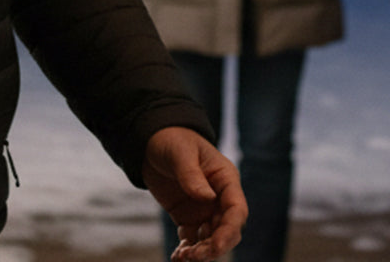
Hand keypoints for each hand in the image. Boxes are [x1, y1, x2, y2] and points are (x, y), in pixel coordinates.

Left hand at [141, 127, 246, 261]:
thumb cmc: (174, 140)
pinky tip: (177, 257)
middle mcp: (219, 198)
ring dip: (201, 252)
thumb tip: (207, 198)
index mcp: (226, 179)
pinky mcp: (188, 218)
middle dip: (214, 247)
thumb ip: (192, 175)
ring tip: (182, 257)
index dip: (229, 230)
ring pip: (211, 239)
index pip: (237, 209)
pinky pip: (193, 239)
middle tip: (194, 256)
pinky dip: (187, 251)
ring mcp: (204, 210)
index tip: (215, 245)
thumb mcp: (181, 153)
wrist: (152, 142)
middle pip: (227, 230)